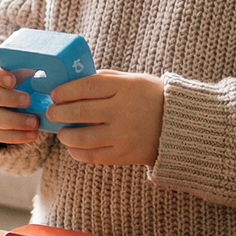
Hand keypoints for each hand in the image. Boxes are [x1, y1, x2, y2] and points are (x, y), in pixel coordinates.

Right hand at [0, 53, 46, 146]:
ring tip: (34, 123)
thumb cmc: (18, 74)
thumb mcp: (23, 64)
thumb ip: (33, 62)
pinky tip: (32, 135)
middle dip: (7, 98)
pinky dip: (14, 137)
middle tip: (28, 100)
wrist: (7, 90)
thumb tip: (53, 65)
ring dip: (12, 121)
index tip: (12, 80)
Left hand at [45, 72, 163, 166]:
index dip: (65, 91)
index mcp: (125, 88)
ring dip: (65, 134)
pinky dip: (77, 152)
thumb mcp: (134, 80)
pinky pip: (93, 155)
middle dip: (58, 112)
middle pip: (80, 112)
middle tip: (52, 112)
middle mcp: (123, 111)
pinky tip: (73, 147)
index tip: (54, 94)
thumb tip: (73, 83)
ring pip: (82, 137)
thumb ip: (106, 80)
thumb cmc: (153, 98)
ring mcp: (123, 135)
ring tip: (62, 132)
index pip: (86, 87)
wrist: (184, 125)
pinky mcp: (125, 155)